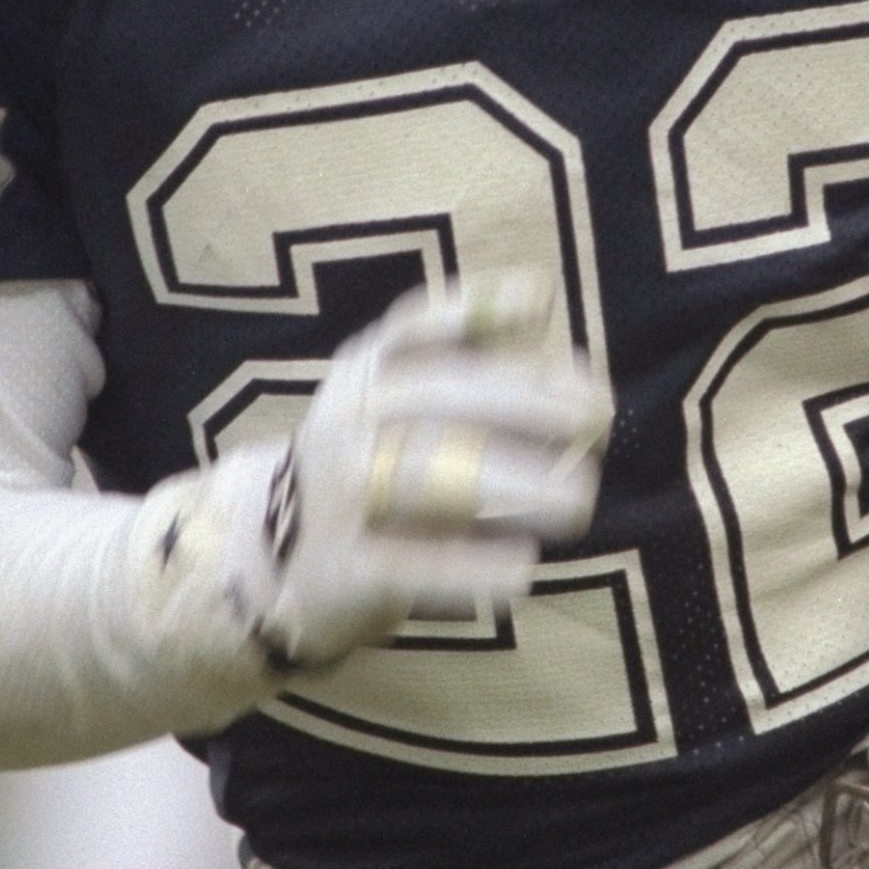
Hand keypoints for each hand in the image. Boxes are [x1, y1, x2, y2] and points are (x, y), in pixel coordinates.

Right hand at [138, 273, 608, 678]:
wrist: (270, 560)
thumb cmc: (375, 467)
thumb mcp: (404, 401)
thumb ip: (473, 368)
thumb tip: (558, 335)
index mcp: (367, 369)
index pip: (419, 325)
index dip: (481, 307)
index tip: (544, 299)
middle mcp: (348, 420)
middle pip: (440, 399)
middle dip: (526, 402)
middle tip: (598, 419)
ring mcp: (336, 493)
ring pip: (427, 477)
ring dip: (512, 485)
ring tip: (580, 500)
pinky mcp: (344, 568)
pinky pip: (410, 564)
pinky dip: (469, 567)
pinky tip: (522, 568)